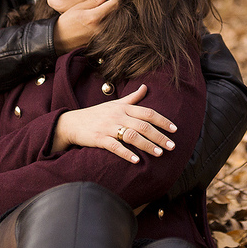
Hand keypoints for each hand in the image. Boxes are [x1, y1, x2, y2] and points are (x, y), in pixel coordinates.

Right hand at [52, 84, 176, 161]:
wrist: (72, 123)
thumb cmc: (96, 114)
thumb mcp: (114, 103)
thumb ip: (132, 98)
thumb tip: (146, 87)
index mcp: (124, 107)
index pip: (148, 112)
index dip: (162, 120)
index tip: (174, 129)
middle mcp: (118, 116)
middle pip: (143, 125)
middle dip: (160, 136)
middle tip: (172, 146)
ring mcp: (108, 127)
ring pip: (132, 136)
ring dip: (147, 145)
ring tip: (159, 154)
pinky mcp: (99, 139)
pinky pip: (115, 146)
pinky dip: (126, 154)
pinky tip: (136, 161)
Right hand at [53, 0, 121, 51]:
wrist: (60, 39)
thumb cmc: (67, 21)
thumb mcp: (79, 7)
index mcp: (94, 17)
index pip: (114, 5)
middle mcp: (100, 27)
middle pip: (117, 13)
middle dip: (115, 4)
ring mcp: (101, 35)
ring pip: (115, 20)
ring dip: (113, 12)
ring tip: (106, 7)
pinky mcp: (101, 39)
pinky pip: (110, 28)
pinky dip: (109, 20)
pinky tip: (103, 17)